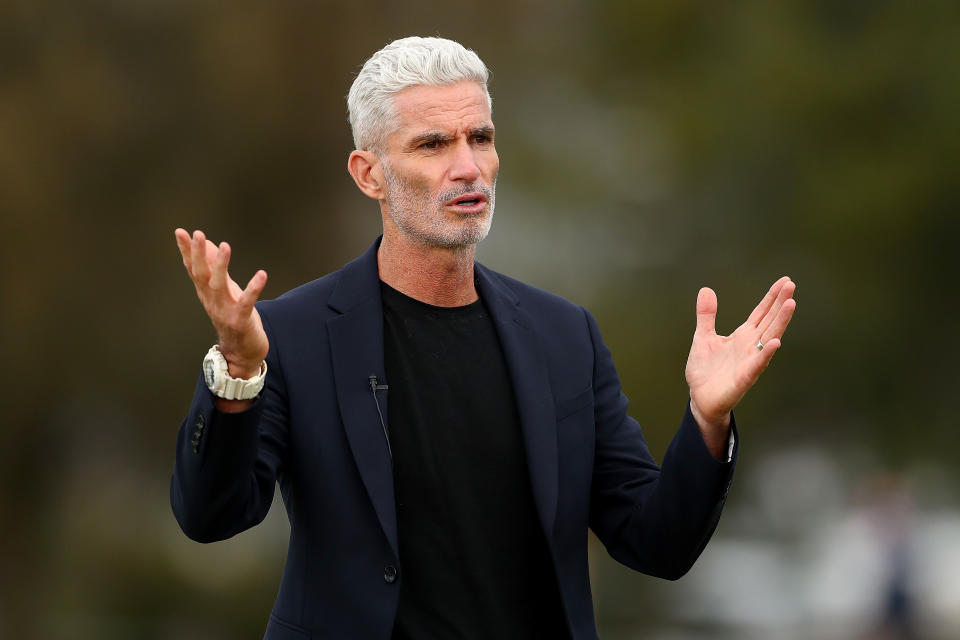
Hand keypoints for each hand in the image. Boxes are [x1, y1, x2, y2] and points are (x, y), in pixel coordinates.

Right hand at [174, 228, 268, 377]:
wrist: (242, 352)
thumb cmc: (233, 317)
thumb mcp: (224, 290)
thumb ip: (215, 269)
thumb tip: (209, 244)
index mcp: (206, 293)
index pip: (193, 269)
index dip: (186, 251)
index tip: (180, 232)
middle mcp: (212, 301)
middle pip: (201, 275)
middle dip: (198, 254)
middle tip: (197, 234)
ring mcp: (225, 311)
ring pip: (219, 286)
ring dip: (220, 266)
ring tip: (225, 246)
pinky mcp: (241, 321)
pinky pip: (247, 303)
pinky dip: (254, 289)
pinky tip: (262, 274)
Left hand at [685, 277, 796, 454]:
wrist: (700, 398)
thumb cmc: (705, 370)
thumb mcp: (703, 337)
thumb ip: (706, 315)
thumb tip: (706, 289)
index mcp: (742, 336)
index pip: (761, 313)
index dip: (772, 297)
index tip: (785, 281)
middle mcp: (751, 346)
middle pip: (769, 321)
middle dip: (780, 303)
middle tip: (791, 285)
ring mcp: (750, 361)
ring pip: (769, 338)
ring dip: (780, 321)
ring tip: (791, 303)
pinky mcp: (745, 377)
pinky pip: (758, 364)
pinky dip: (766, 353)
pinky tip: (775, 342)